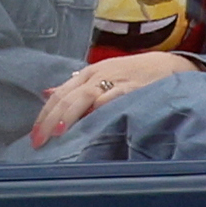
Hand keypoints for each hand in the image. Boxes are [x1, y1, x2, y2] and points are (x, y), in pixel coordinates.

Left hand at [30, 51, 199, 148]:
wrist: (170, 65)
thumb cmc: (136, 75)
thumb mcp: (103, 77)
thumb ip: (77, 88)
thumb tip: (48, 94)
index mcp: (86, 75)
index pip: (58, 95)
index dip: (44, 115)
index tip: (35, 136)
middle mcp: (96, 76)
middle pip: (66, 98)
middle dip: (50, 120)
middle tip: (39, 141)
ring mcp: (115, 81)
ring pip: (83, 97)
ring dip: (69, 115)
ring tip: (59, 132)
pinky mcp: (133, 89)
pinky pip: (113, 98)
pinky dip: (100, 108)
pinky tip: (92, 122)